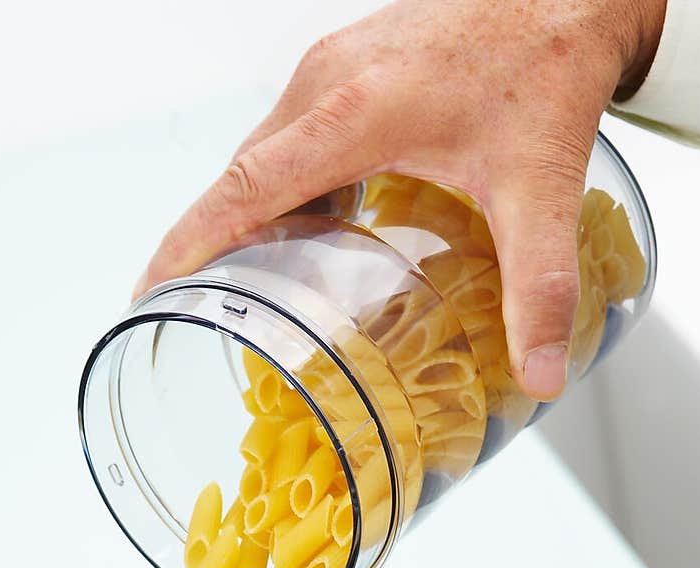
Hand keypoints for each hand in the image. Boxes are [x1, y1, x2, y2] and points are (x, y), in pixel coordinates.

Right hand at [136, 0, 665, 399]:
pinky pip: (292, 133)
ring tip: (253, 282)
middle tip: (200, 309)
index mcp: (353, 111)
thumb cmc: (548, 66)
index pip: (244, 187)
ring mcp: (333, 64)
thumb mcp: (542, 187)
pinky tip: (315, 227)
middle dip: (211, 243)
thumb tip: (541, 373)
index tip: (151, 292)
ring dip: (252, 214)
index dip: (190, 245)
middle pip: (243, 174)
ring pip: (266, 152)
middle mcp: (327, 81)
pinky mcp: (349, 61)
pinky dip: (287, 186)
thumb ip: (541, 286)